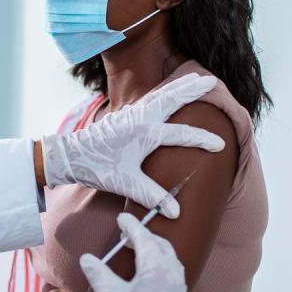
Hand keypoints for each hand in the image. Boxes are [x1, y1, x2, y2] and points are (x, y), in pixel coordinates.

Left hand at [40, 73, 223, 217]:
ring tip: (197, 79)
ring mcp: (132, 113)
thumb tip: (176, 212)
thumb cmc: (97, 168)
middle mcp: (140, 118)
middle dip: (193, 90)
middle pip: (172, 99)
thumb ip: (152, 195)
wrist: (70, 156)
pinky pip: (152, 97)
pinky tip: (169, 92)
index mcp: (144, 133)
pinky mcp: (125, 114)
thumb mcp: (125, 184)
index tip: (221, 145)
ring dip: (180, 86)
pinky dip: (166, 92)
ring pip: (162, 94)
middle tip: (213, 80)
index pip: (181, 135)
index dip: (202, 140)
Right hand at [80, 214, 188, 291]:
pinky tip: (153, 275)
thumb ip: (99, 273)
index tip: (122, 218)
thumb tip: (88, 258)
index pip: (144, 238)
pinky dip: (164, 267)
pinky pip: (175, 277)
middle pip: (162, 246)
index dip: (132, 226)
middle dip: (146, 236)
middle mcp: (173, 277)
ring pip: (172, 261)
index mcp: (156, 270)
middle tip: (129, 233)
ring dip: (157, 251)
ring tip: (141, 251)